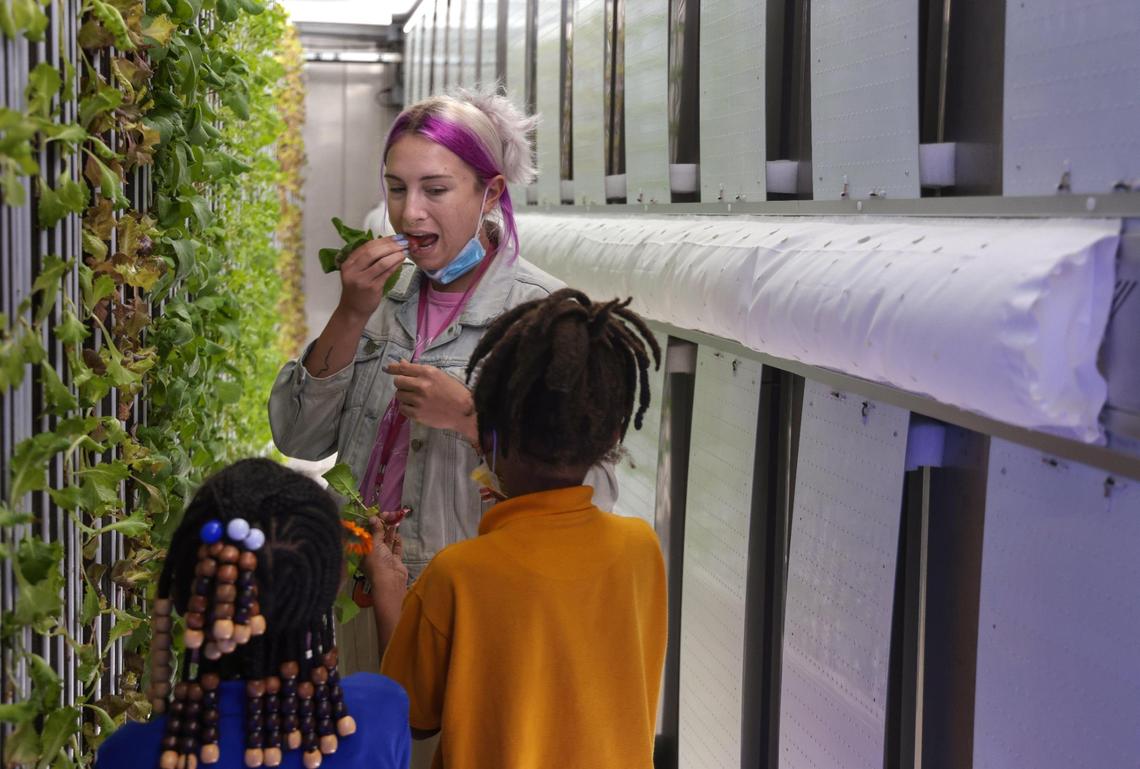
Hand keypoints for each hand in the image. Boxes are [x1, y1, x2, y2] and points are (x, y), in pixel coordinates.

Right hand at [337, 236, 405, 319]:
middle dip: (390, 245)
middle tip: (403, 242)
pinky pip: (386, 273)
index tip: (395, 237)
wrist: (353, 310)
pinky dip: (395, 265)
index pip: (365, 247)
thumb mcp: (356, 272)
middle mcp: (353, 270)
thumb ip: (366, 259)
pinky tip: (401, 260)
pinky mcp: (372, 288)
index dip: (382, 240)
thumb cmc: (357, 289)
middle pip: (372, 252)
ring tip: (405, 250)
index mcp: (348, 263)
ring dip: (395, 255)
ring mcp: (362, 280)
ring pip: (381, 263)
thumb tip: (387, 244)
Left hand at [364, 516, 408, 648]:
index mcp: (362, 550)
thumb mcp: (374, 544)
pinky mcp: (394, 560)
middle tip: (390, 514)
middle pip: (377, 535)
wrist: (390, 581)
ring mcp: (384, 557)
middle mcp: (372, 552)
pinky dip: (397, 541)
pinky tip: (399, 533)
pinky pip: (395, 548)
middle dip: (383, 524)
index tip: (376, 513)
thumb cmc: (377, 563)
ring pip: (387, 540)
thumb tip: (373, 517)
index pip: (365, 532)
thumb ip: (375, 530)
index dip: (370, 522)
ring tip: (395, 519)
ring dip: (390, 530)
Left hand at [386, 361, 477, 440]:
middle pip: (398, 382)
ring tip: (416, 399)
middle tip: (409, 388)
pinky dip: (406, 407)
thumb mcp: (439, 376)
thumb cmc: (454, 392)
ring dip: (404, 396)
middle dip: (401, 384)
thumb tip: (400, 363)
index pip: (404, 368)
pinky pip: (402, 408)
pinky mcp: (417, 414)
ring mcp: (418, 400)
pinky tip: (415, 407)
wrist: (464, 411)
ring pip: (399, 395)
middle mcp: (421, 385)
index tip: (387, 369)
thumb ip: (419, 371)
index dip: (393, 368)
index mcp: (428, 373)